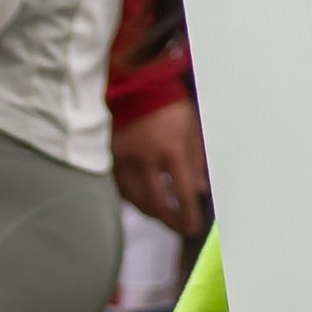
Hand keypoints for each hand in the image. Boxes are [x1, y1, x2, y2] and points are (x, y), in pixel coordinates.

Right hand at [112, 96, 211, 232]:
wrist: (135, 84)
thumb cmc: (169, 104)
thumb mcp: (191, 128)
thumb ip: (196, 161)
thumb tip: (201, 190)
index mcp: (171, 150)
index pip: (183, 194)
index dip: (190, 214)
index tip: (194, 225)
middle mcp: (146, 159)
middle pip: (157, 204)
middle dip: (171, 221)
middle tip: (181, 228)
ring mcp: (125, 160)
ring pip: (137, 201)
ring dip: (153, 214)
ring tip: (165, 218)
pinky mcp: (110, 158)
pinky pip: (121, 190)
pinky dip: (134, 200)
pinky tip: (145, 202)